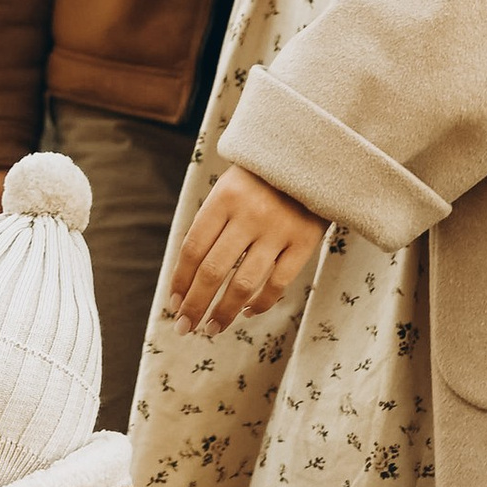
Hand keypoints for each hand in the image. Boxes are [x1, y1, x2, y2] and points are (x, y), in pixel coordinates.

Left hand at [167, 165, 324, 335]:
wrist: (312, 157)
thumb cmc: (260, 179)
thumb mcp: (229, 189)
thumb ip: (211, 226)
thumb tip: (187, 279)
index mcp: (224, 198)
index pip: (193, 249)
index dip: (180, 281)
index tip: (173, 305)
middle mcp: (249, 214)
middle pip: (213, 271)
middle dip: (195, 305)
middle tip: (185, 327)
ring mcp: (278, 229)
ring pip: (243, 284)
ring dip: (224, 313)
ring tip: (212, 329)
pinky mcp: (304, 241)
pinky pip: (277, 283)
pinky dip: (260, 304)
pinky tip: (246, 312)